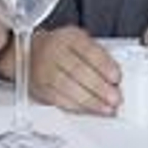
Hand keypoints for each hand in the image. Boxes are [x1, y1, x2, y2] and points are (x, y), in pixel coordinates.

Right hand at [0, 26, 120, 115]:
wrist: (30, 52)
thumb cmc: (62, 48)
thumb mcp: (81, 41)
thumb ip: (98, 55)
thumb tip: (116, 77)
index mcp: (68, 37)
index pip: (87, 50)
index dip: (103, 64)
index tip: (116, 77)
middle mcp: (54, 52)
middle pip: (77, 71)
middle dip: (99, 87)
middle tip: (115, 98)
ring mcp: (44, 71)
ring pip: (67, 88)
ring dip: (90, 101)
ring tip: (106, 108)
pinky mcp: (39, 88)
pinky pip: (59, 100)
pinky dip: (77, 107)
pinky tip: (90, 110)